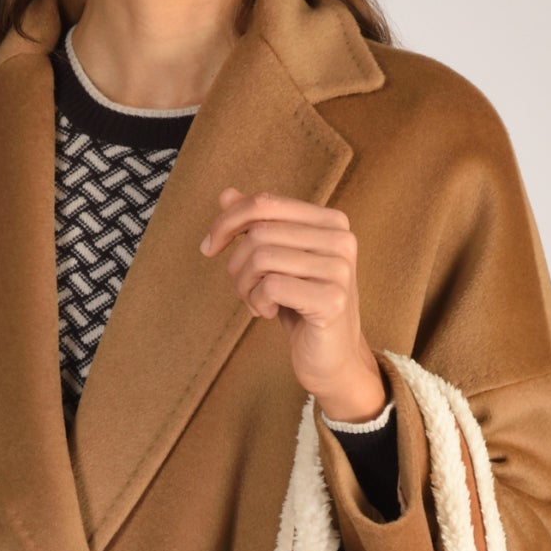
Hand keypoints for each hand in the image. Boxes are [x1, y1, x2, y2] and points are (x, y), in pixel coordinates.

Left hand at [199, 185, 387, 419]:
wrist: (332, 356)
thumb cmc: (302, 304)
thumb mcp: (278, 260)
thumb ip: (257, 225)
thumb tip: (227, 194)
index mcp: (330, 221)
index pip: (265, 203)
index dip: (227, 222)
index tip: (209, 247)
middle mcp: (341, 239)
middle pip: (259, 232)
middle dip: (236, 263)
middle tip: (243, 289)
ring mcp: (340, 269)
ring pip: (262, 258)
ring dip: (244, 286)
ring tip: (256, 302)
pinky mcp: (332, 300)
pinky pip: (271, 287)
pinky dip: (257, 302)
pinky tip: (268, 313)